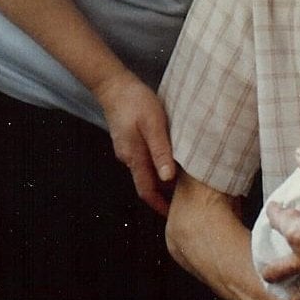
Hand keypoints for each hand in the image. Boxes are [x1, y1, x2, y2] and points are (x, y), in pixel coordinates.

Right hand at [93, 71, 174, 216]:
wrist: (113, 85)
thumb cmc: (135, 102)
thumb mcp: (153, 125)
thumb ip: (160, 151)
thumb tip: (167, 178)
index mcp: (134, 157)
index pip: (147, 191)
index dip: (160, 205)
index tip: (175, 215)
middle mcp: (128, 158)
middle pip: (147, 183)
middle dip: (164, 194)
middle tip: (186, 198)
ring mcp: (127, 150)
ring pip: (146, 171)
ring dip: (162, 179)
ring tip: (184, 180)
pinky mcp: (129, 141)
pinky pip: (144, 159)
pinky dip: (157, 165)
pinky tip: (171, 159)